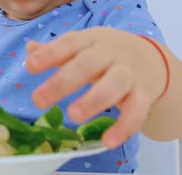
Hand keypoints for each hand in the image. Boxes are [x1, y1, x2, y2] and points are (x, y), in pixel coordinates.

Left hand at [25, 27, 165, 148]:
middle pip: (87, 64)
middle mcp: (111, 54)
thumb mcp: (82, 46)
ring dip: (93, 100)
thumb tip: (30, 52)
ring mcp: (128, 73)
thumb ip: (56, 51)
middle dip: (63, 82)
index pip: (70, 43)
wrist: (151, 59)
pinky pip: (137, 110)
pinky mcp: (143, 94)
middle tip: (38, 100)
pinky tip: (108, 141)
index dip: (50, 54)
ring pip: (114, 84)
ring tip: (73, 116)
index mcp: (91, 40)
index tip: (30, 66)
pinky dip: (124, 127)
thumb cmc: (105, 54)